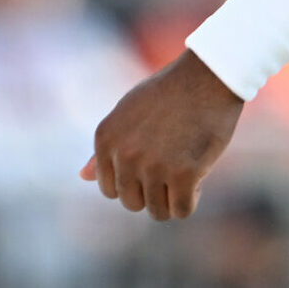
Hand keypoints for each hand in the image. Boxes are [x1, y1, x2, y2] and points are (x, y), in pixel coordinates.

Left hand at [80, 51, 243, 220]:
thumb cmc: (168, 94)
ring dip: (173, 198)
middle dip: (152, 193)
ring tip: (184, 168)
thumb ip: (107, 148)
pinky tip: (198, 176)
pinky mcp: (184, 174)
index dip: (133, 181)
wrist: (206, 77)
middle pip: (132, 203)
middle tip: (171, 166)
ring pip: (157, 211)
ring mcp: (153, 166)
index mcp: (105, 138)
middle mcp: (124, 155)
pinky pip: (182, 211)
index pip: (109, 189)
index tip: (152, 162)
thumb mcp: (128, 113)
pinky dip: (191, 201)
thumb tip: (83, 177)